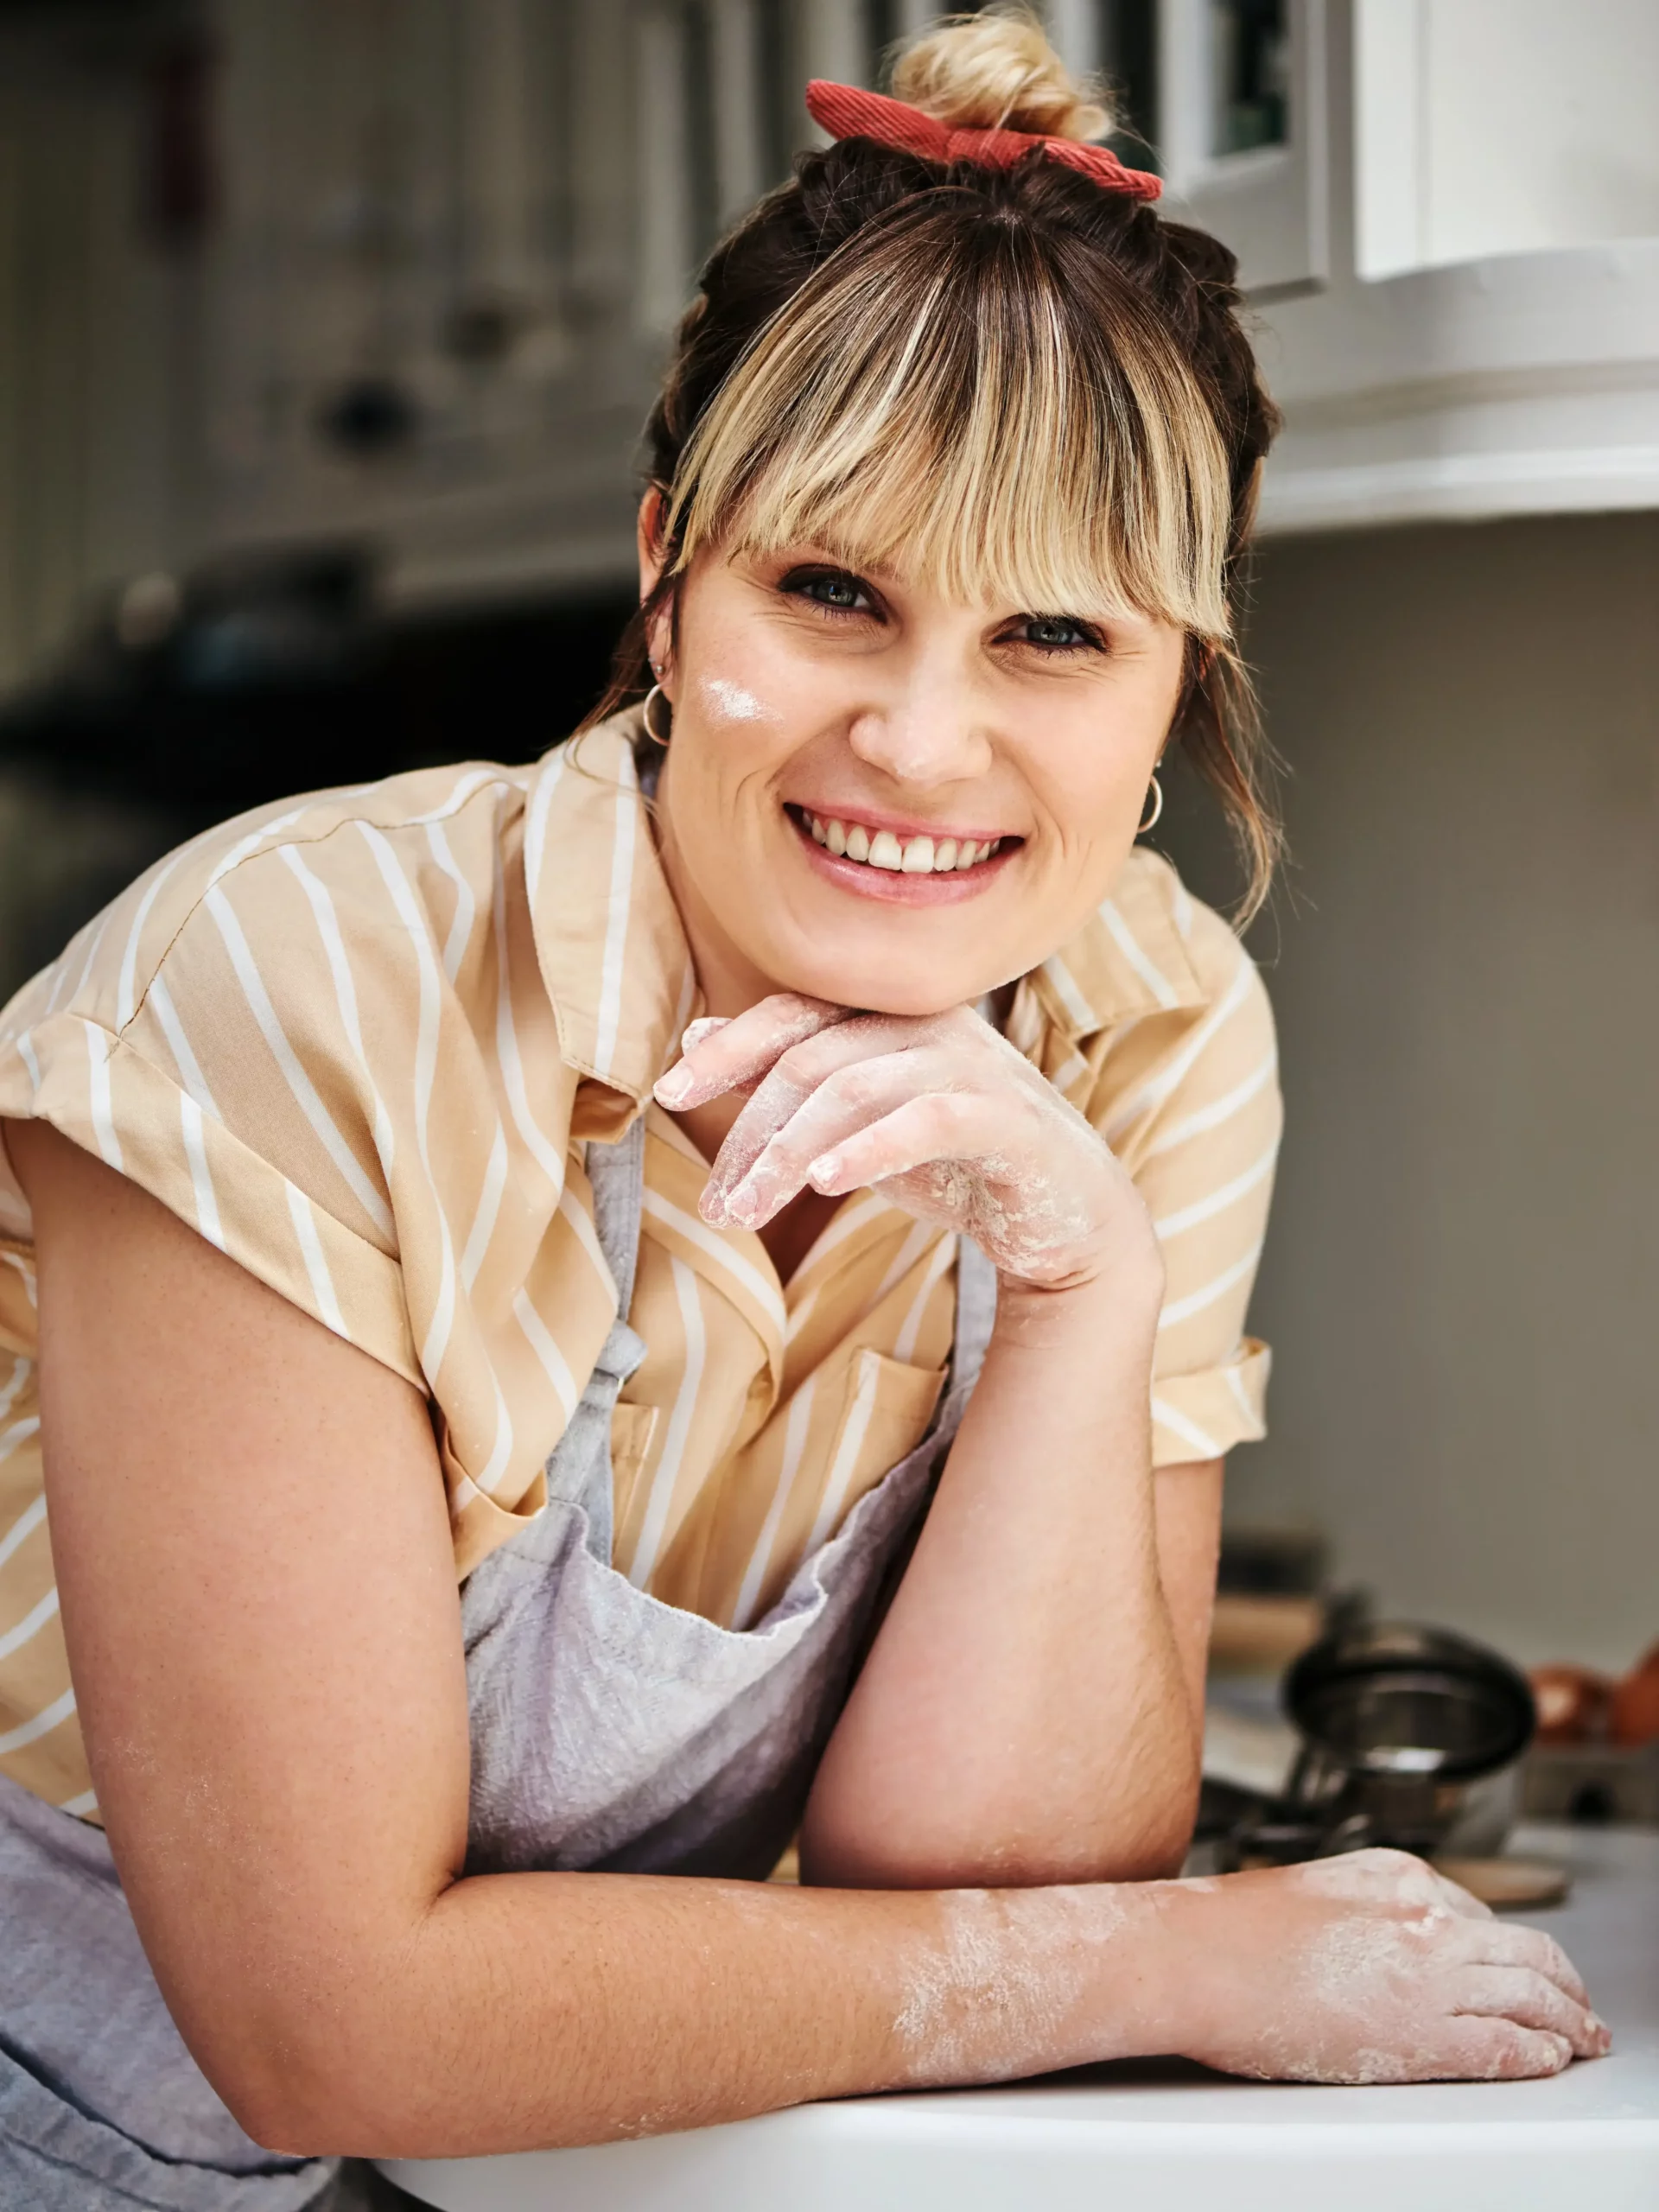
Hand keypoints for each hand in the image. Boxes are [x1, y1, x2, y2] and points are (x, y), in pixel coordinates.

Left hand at [653, 993, 1158, 1293]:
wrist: (1071, 1218)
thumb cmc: (959, 1163)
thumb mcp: (861, 1120)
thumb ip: (790, 1078)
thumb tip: (698, 1038)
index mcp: (892, 1018)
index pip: (792, 1016)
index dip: (728, 1049)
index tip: (668, 1094)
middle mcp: (931, 1027)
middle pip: (811, 1060)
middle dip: (750, 1135)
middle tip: (718, 1207)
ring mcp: (974, 1067)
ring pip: (854, 1090)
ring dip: (788, 1155)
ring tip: (747, 1212)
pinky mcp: (1009, 1120)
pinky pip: (926, 1119)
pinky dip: (868, 1148)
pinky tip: (823, 1182)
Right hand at [1170, 1848, 1609, 2082]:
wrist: (1193, 1956)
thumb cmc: (1229, 1930)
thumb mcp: (1316, 1891)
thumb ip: (1367, 1910)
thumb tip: (1385, 1947)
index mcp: (1397, 1875)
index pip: (1480, 1915)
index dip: (1509, 1950)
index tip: (1522, 1967)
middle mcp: (1425, 1916)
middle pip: (1527, 1951)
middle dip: (1563, 1983)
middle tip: (1580, 2006)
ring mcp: (1428, 1974)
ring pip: (1532, 1996)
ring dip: (1569, 2021)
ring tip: (1584, 2038)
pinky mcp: (1420, 2032)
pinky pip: (1504, 2047)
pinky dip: (1537, 2055)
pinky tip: (1548, 2061)